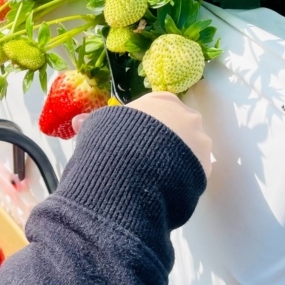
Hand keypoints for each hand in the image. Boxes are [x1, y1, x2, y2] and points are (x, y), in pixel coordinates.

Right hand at [72, 92, 211, 176]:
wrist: (136, 170)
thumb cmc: (116, 139)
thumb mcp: (98, 126)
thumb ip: (92, 122)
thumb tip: (78, 122)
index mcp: (163, 100)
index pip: (159, 106)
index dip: (145, 122)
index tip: (134, 136)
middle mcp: (187, 116)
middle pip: (178, 126)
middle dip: (165, 139)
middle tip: (144, 155)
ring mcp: (200, 141)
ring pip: (189, 148)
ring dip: (176, 157)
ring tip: (154, 174)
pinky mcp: (206, 166)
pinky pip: (193, 169)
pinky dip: (181, 175)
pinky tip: (164, 184)